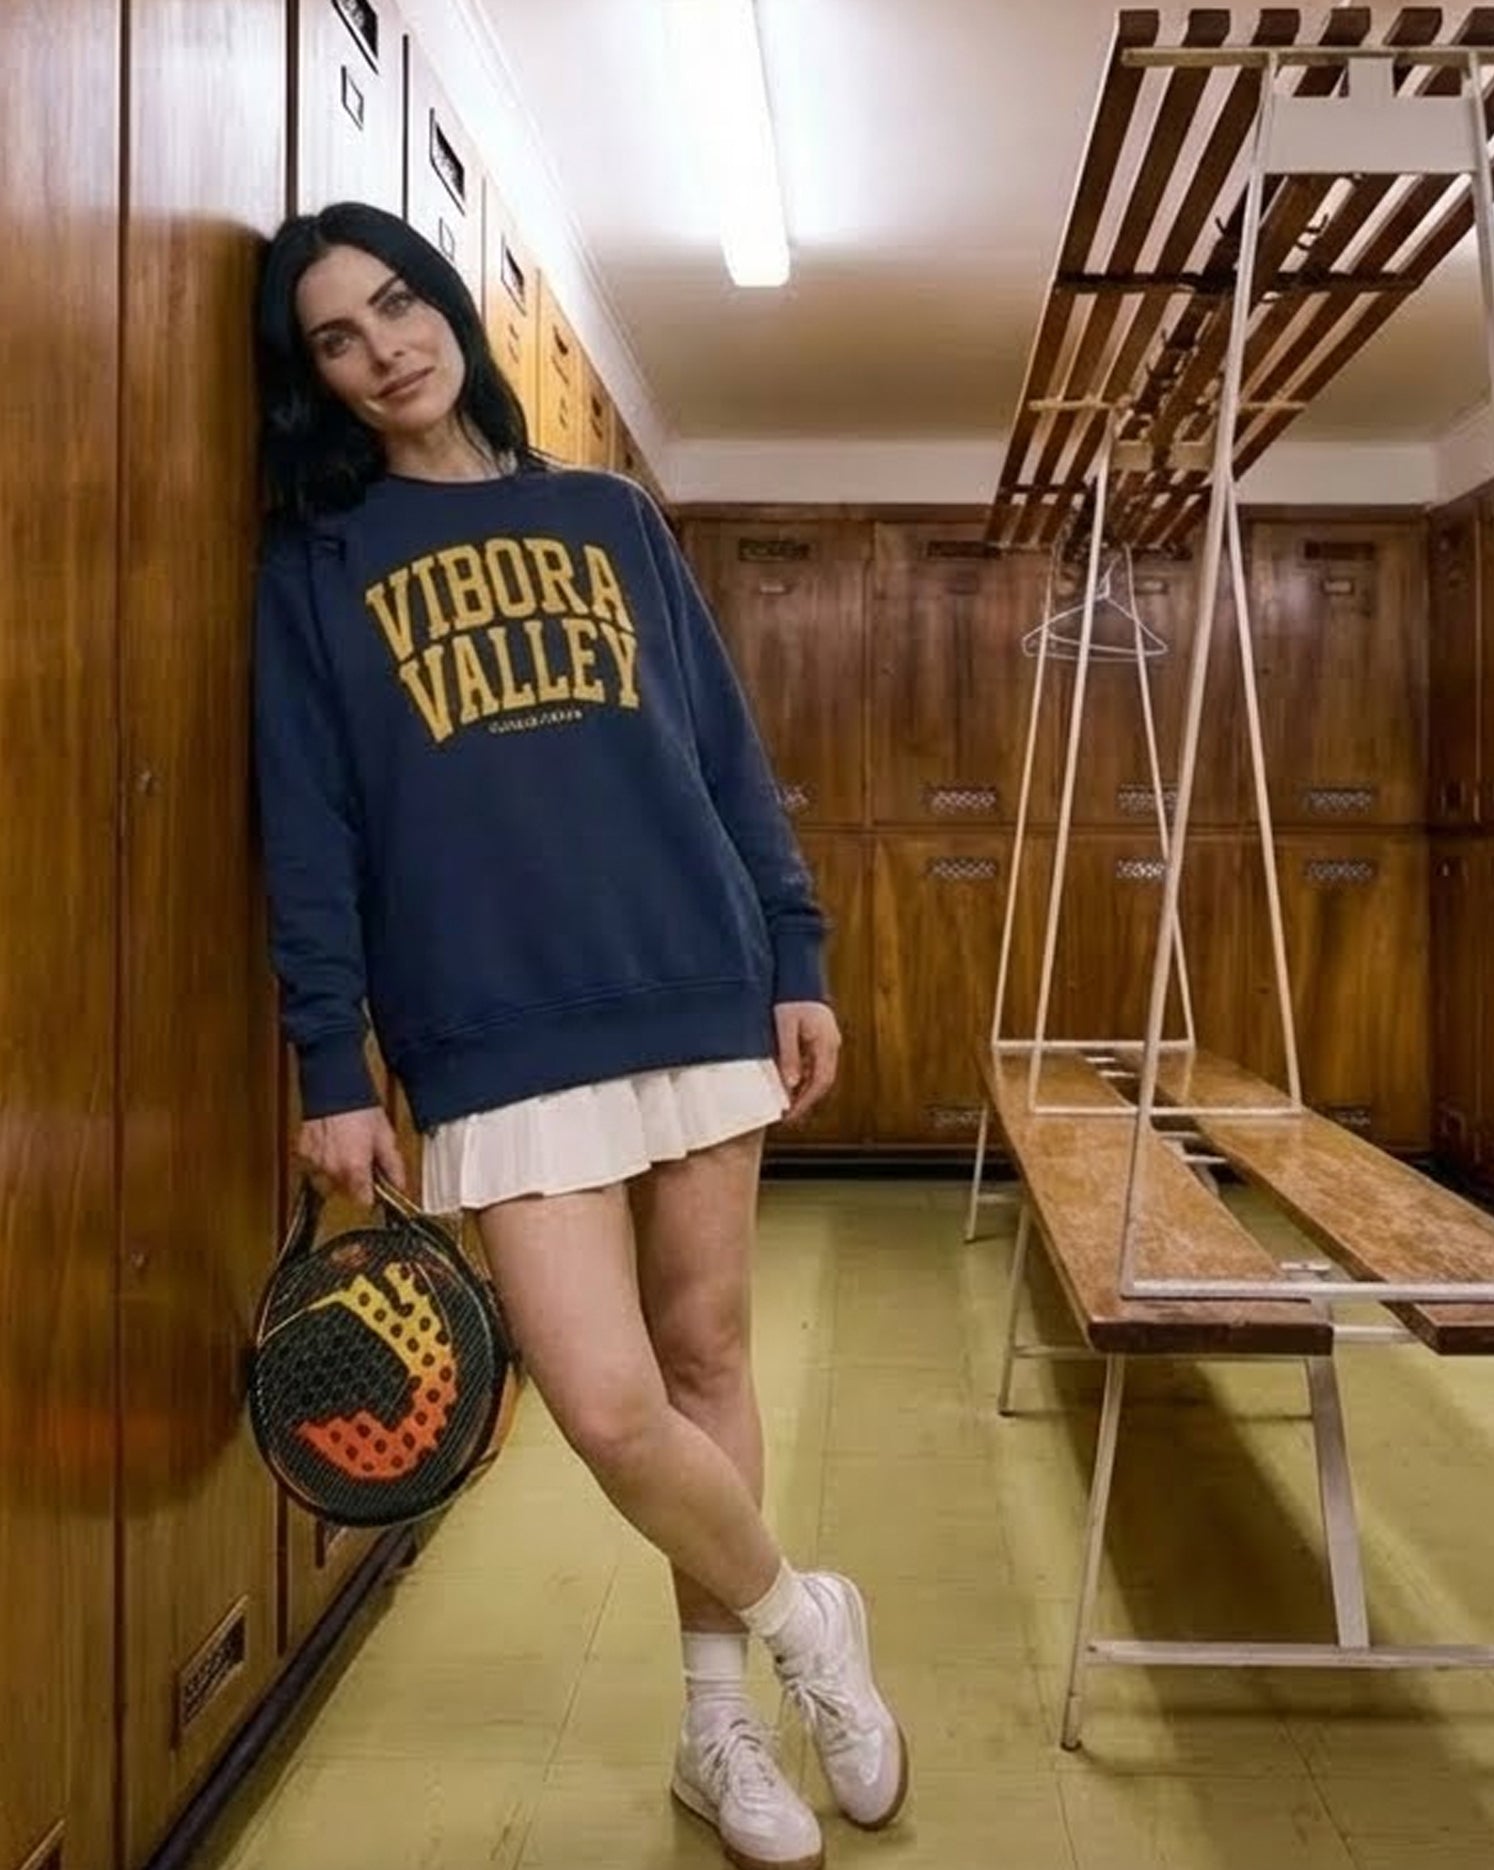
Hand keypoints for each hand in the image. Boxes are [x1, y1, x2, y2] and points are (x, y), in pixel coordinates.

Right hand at [296, 1106, 406, 1208]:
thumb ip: (393, 1166)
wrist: (335, 1086)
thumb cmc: (360, 1108)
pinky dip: (324, 1160)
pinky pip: (316, 1166)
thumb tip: (400, 1184)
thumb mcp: (385, 1137)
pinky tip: (334, 1144)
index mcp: (355, 1169)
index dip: (372, 1194)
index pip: (364, 1201)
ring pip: (329, 1180)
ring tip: (348, 1148)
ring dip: (339, 1171)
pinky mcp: (304, 1153)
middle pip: (346, 1191)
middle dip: (356, 1180)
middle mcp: (332, 1170)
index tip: (376, 1186)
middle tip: (364, 1159)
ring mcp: (315, 1162)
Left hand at [773, 1001, 840, 1123]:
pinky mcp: (822, 1039)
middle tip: (788, 1117)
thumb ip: (788, 1055)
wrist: (798, 975)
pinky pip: (815, 1064)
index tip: (790, 1115)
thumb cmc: (791, 998)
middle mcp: (831, 1044)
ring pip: (819, 1074)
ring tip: (787, 1103)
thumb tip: (790, 1083)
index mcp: (826, 1043)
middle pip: (822, 1081)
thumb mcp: (785, 1026)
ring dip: (805, 1090)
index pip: (820, 1081)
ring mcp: (829, 1042)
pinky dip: (804, 1077)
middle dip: (806, 1101)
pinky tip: (790, 1083)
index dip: (805, 1101)